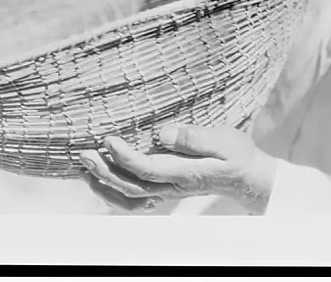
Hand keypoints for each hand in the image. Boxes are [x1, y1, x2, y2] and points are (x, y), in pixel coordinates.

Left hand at [79, 124, 275, 214]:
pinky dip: (113, 192)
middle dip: (104, 171)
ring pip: (129, 197)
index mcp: (185, 173)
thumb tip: (163, 133)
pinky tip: (101, 178)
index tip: (108, 140)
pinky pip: (134, 198)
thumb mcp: (224, 139)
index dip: (124, 157)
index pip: (147, 169)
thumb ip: (195, 137)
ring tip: (84, 167)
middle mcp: (172, 187)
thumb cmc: (237, 154)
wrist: (247, 176)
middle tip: (83, 153)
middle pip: (131, 186)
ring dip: (104, 184)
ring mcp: (167, 191)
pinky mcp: (164, 189)